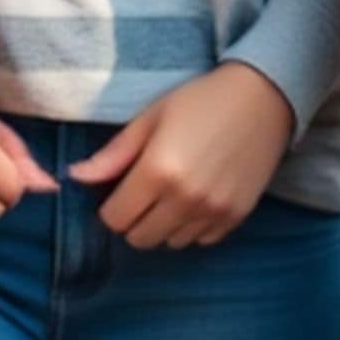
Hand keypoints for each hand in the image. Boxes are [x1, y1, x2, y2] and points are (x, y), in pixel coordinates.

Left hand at [69, 64, 298, 248]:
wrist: (265, 97)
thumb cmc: (202, 100)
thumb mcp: (152, 117)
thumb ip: (114, 154)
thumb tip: (74, 177)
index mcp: (157, 171)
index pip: (115, 219)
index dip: (111, 206)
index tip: (121, 188)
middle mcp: (184, 198)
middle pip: (139, 238)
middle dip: (134, 219)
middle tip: (145, 193)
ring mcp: (213, 211)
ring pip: (170, 243)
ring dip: (164, 225)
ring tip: (174, 193)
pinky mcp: (236, 216)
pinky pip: (201, 240)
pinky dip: (192, 226)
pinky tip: (198, 197)